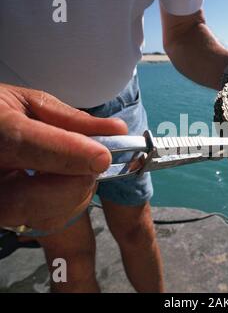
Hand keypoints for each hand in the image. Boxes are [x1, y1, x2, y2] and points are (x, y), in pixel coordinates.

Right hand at [0, 83, 127, 230]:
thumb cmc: (1, 115)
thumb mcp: (30, 104)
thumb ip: (71, 119)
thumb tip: (116, 130)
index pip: (23, 144)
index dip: (68, 154)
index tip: (102, 157)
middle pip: (27, 197)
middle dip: (76, 183)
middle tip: (97, 163)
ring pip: (40, 217)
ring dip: (76, 194)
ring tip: (78, 168)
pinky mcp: (5, 216)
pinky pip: (44, 223)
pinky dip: (68, 204)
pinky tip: (65, 182)